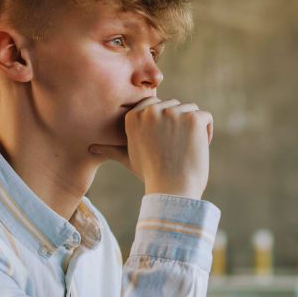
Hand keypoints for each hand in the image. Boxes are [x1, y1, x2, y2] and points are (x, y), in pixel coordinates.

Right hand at [90, 97, 212, 198]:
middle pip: (174, 106)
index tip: (164, 143)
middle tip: (175, 151)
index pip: (156, 105)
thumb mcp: (129, 159)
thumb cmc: (151, 176)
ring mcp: (172, 113)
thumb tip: (91, 149)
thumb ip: (112, 149)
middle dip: (178, 126)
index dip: (164, 123)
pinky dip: (207, 132)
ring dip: (192, 129)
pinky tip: (197, 149)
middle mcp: (151, 110)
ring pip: (191, 111)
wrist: (171, 191)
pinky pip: (206, 117)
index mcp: (133, 116)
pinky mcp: (192, 119)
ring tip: (185, 151)